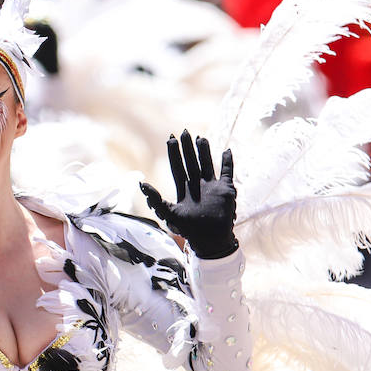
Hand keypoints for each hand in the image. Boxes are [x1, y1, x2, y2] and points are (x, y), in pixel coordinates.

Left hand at [140, 131, 238, 258]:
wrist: (210, 239)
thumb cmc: (188, 229)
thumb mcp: (168, 214)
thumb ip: (155, 200)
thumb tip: (142, 184)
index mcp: (184, 189)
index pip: (177, 166)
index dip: (174, 153)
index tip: (171, 138)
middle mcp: (197, 185)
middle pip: (191, 161)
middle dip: (187, 148)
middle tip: (183, 131)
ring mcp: (211, 186)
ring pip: (207, 163)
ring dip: (204, 151)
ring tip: (200, 137)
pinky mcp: (225, 189)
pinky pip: (226, 172)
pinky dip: (228, 162)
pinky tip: (227, 150)